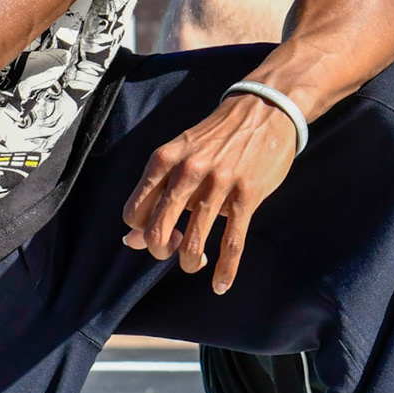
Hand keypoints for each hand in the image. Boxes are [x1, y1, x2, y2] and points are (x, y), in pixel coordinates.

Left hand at [121, 91, 296, 293]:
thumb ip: (156, 192)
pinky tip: (220, 284)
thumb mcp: (179, 154)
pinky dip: (225, 270)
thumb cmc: (216, 138)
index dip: (140, 232)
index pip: (134, 213)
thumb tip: (130, 240)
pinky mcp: (247, 195)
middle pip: (157, 232)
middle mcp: (187, 172)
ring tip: (196, 262)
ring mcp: (218, 184)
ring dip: (190, 262)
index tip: (159, 231)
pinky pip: (232, 243)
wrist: (264, 108)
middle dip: (161, 251)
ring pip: (192, 242)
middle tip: (173, 250)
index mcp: (164, 160)